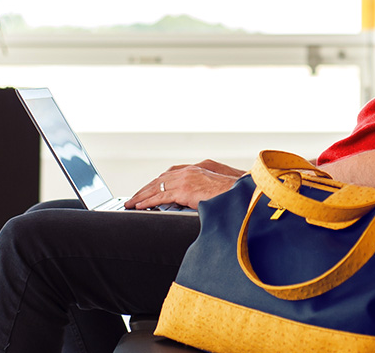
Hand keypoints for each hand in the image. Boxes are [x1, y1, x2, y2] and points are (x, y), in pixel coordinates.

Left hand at [126, 162, 242, 209]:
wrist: (242, 192)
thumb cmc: (234, 192)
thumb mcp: (218, 186)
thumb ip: (205, 189)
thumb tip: (199, 200)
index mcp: (197, 168)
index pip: (171, 173)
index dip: (158, 181)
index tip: (149, 188)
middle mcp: (189, 170)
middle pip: (161, 178)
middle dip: (146, 188)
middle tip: (134, 196)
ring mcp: (186, 179)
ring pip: (157, 186)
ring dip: (142, 195)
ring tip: (132, 202)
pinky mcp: (184, 190)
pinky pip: (160, 196)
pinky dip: (147, 201)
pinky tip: (139, 206)